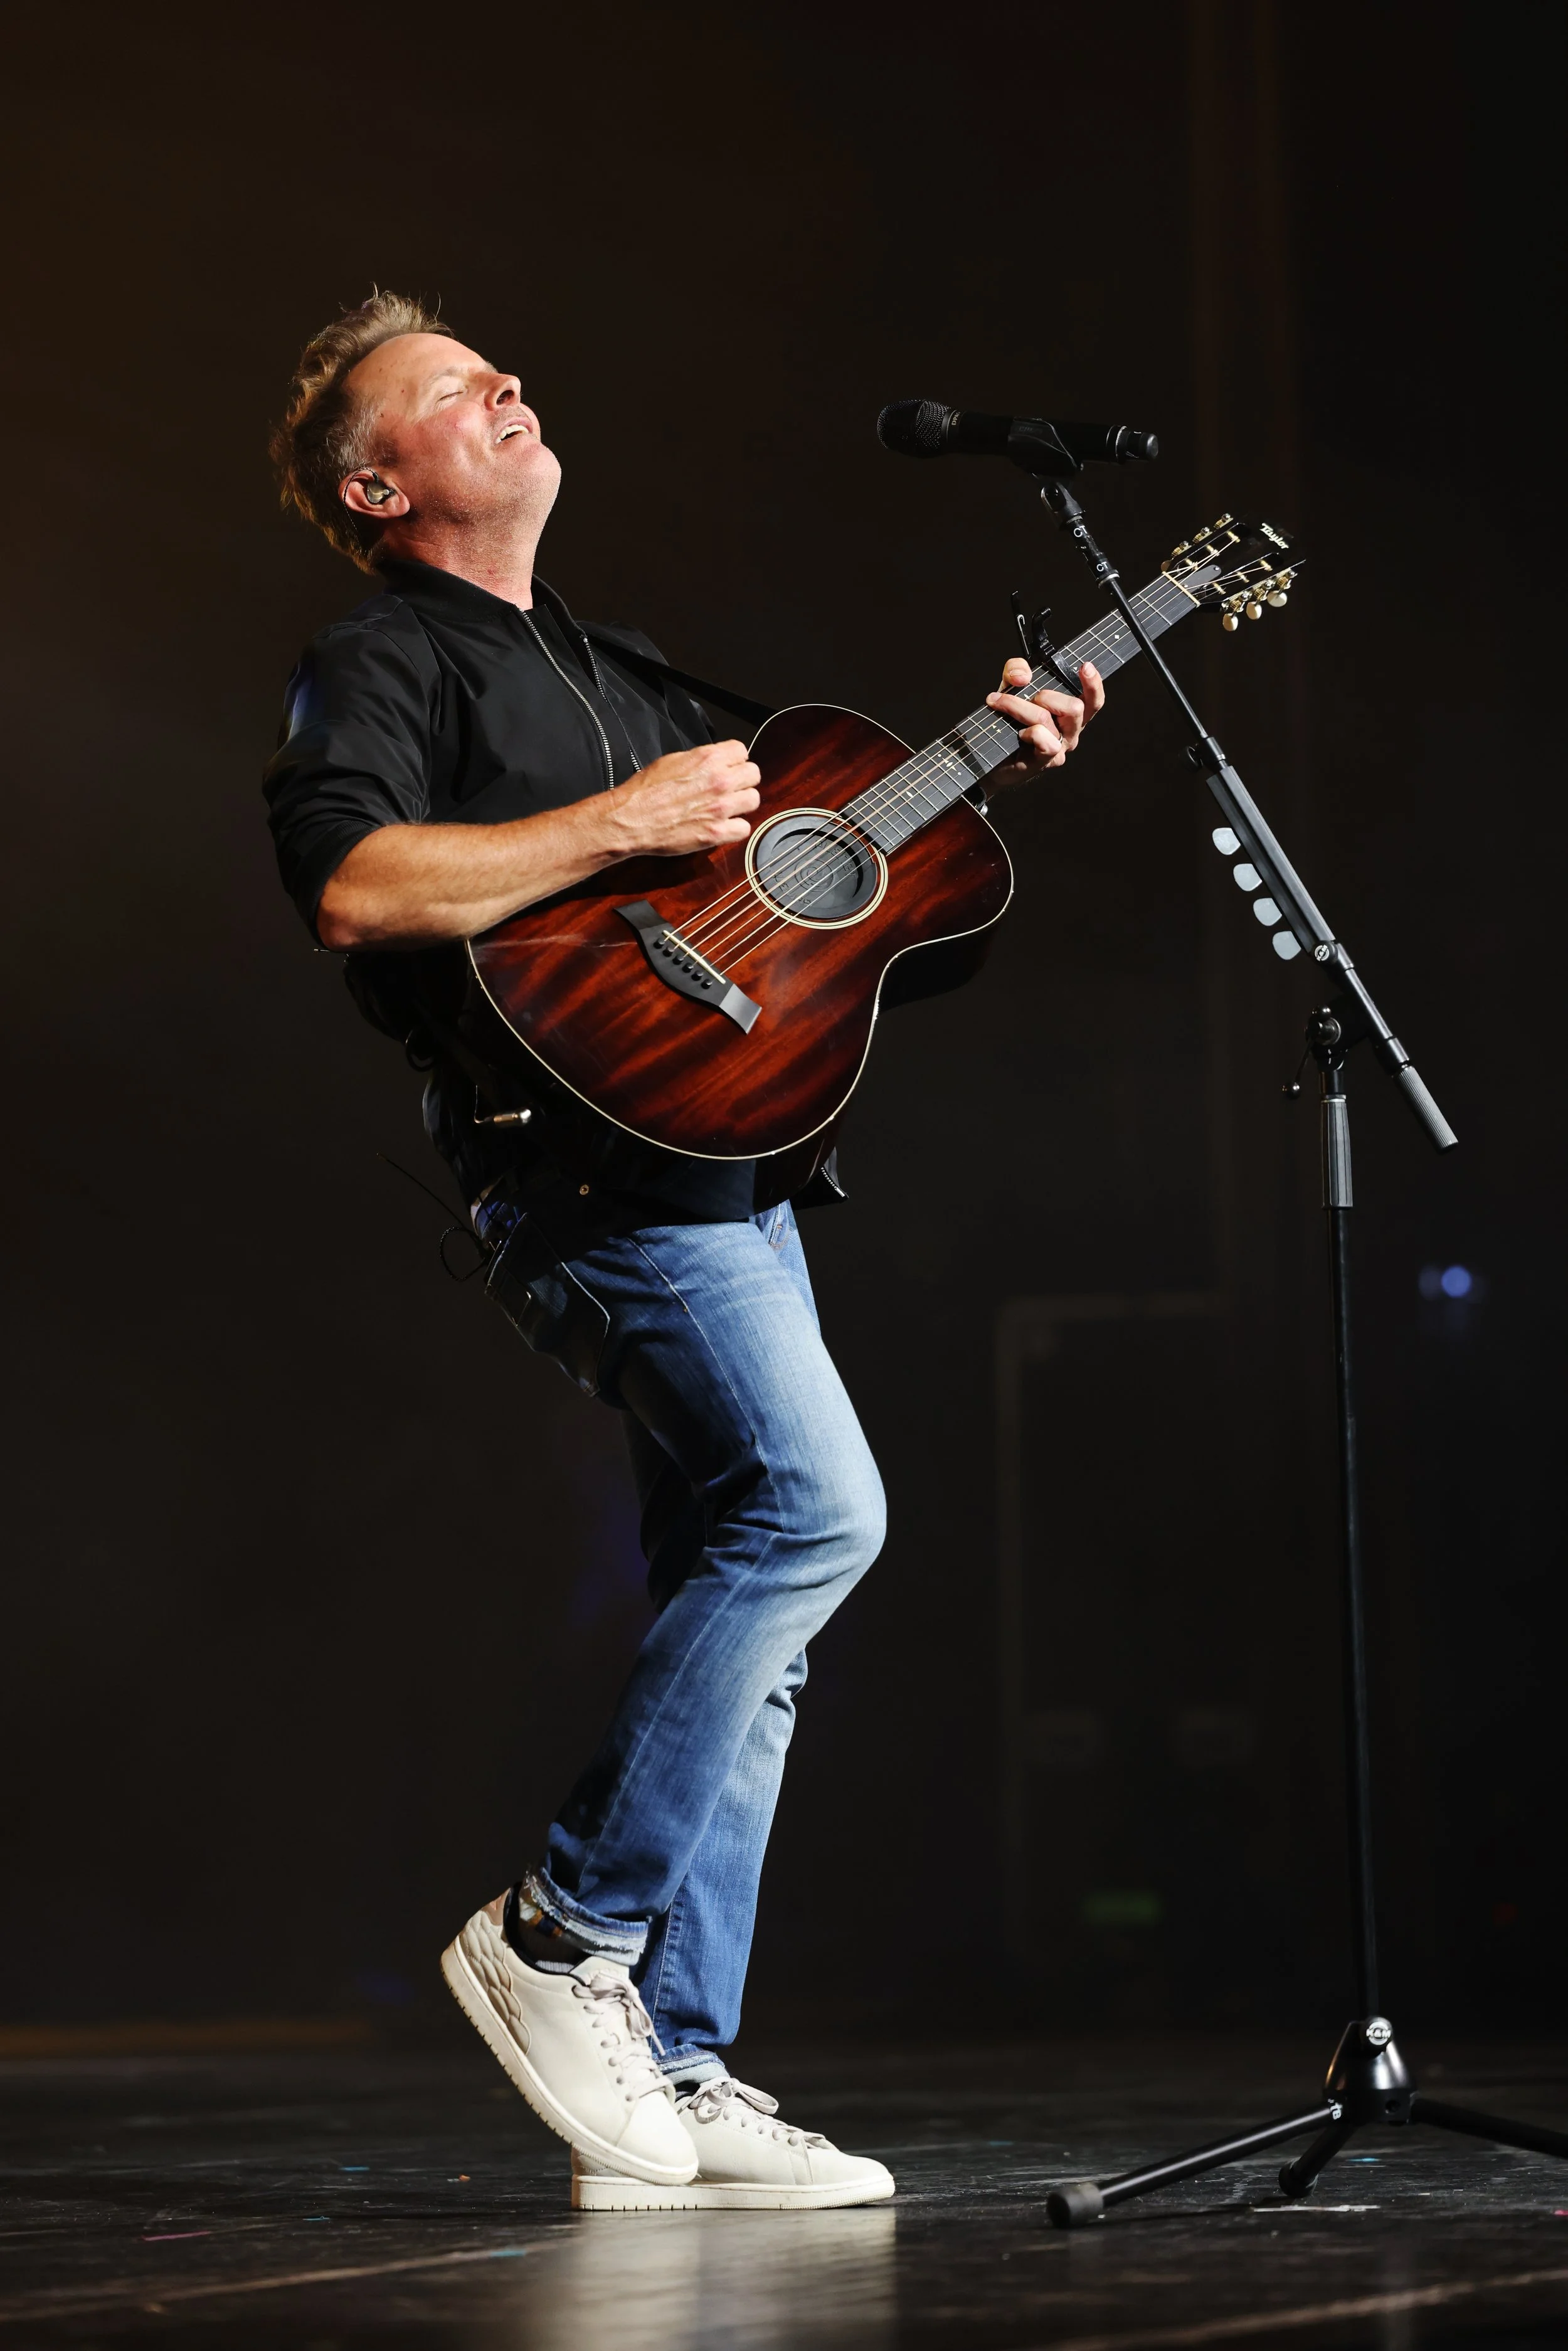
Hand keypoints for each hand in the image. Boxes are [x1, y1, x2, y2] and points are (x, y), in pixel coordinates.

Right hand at [605, 739, 761, 856]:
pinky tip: (723, 826)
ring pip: (754, 800)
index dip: (734, 760)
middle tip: (729, 788)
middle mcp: (720, 780)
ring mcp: (721, 807)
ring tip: (727, 807)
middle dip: (742, 780)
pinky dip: (735, 828)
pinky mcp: (717, 832)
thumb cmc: (646, 790)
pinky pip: (744, 828)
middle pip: (754, 774)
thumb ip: (700, 759)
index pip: (742, 751)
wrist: (631, 818)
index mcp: (709, 758)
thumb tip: (715, 761)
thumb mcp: (673, 760)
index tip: (727, 768)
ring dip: (742, 803)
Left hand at [985, 657, 1102, 781]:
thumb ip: (1016, 670)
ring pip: (1047, 718)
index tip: (1085, 666)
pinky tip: (1018, 733)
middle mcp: (1071, 732)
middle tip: (1029, 699)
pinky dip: (1026, 729)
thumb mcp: (1011, 687)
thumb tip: (1023, 676)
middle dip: (1046, 696)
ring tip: (1003, 705)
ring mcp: (1059, 749)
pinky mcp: (1045, 761)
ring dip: (1021, 707)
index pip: (1093, 701)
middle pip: (1075, 707)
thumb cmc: (1009, 720)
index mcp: (1071, 715)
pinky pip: (1040, 737)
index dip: (1094, 685)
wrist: (990, 753)